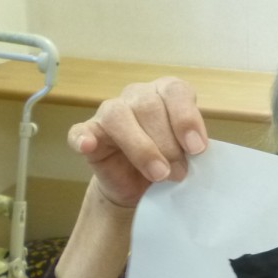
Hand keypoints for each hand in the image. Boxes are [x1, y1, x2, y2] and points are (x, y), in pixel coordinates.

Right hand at [67, 77, 208, 208]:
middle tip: (178, 173)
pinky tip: (88, 146)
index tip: (196, 149)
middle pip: (149, 106)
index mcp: (166, 93)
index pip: (175, 91)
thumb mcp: (187, 153)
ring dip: (140, 147)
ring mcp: (110, 112)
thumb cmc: (169, 162)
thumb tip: (194, 150)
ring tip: (158, 174)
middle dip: (167, 144)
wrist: (140, 186)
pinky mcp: (88, 133)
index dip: (186, 118)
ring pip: (118, 116)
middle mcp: (138, 96)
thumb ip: (191, 146)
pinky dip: (83, 138)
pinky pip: (80, 130)